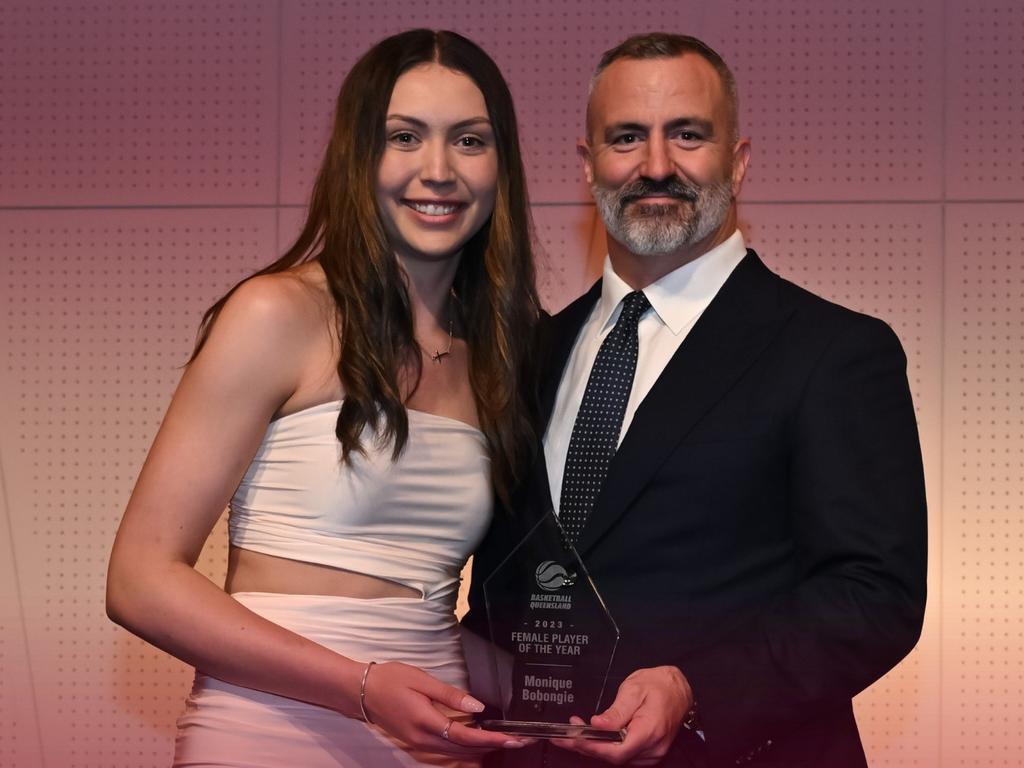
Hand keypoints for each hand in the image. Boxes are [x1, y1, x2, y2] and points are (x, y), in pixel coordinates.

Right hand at [361, 661, 529, 756]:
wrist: (361, 692)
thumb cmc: (391, 680)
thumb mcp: (422, 680)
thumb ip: (450, 695)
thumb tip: (477, 708)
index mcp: (427, 723)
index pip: (467, 738)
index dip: (492, 740)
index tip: (514, 739)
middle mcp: (425, 741)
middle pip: (466, 751)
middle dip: (494, 746)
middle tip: (520, 739)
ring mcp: (420, 745)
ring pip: (458, 755)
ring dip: (483, 749)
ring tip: (506, 740)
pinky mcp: (418, 743)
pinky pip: (448, 751)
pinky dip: (467, 748)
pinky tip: (480, 740)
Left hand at [551, 666, 691, 764]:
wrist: (680, 688)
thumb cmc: (659, 685)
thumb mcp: (634, 690)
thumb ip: (616, 711)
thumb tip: (597, 724)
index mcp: (649, 731)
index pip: (617, 751)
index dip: (593, 748)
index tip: (573, 739)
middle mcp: (652, 748)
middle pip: (614, 757)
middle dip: (586, 748)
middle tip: (563, 738)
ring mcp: (652, 753)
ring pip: (618, 758)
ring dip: (594, 748)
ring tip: (572, 735)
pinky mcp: (649, 752)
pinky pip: (624, 755)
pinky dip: (606, 748)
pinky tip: (592, 739)